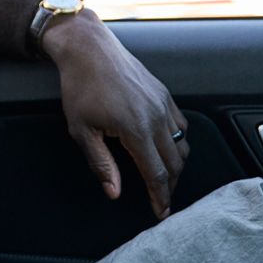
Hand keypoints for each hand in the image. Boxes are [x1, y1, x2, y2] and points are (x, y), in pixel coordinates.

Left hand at [41, 10, 188, 219]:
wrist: (89, 49)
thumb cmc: (80, 86)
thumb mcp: (81, 130)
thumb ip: (100, 163)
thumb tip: (114, 192)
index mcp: (136, 129)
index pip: (156, 173)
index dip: (160, 197)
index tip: (161, 212)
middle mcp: (156, 117)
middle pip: (175, 163)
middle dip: (170, 186)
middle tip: (162, 200)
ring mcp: (164, 104)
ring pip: (182, 144)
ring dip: (176, 165)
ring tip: (164, 178)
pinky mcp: (164, 94)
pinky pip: (181, 125)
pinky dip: (178, 142)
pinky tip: (165, 148)